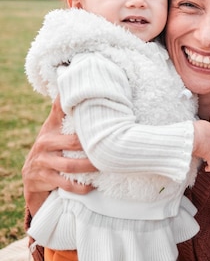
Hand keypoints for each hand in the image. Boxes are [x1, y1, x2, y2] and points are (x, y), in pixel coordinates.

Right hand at [22, 97, 96, 214]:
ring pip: (71, 165)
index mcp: (50, 128)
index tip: (100, 115)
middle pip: (74, 143)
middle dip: (94, 146)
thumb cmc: (51, 146)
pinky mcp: (42, 178)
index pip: (64, 114)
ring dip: (90, 168)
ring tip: (105, 167)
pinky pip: (65, 184)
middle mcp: (44, 143)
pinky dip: (81, 186)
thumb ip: (64, 110)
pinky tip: (92, 185)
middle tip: (112, 146)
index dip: (79, 112)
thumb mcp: (54, 128)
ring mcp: (42, 162)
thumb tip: (72, 89)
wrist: (32, 175)